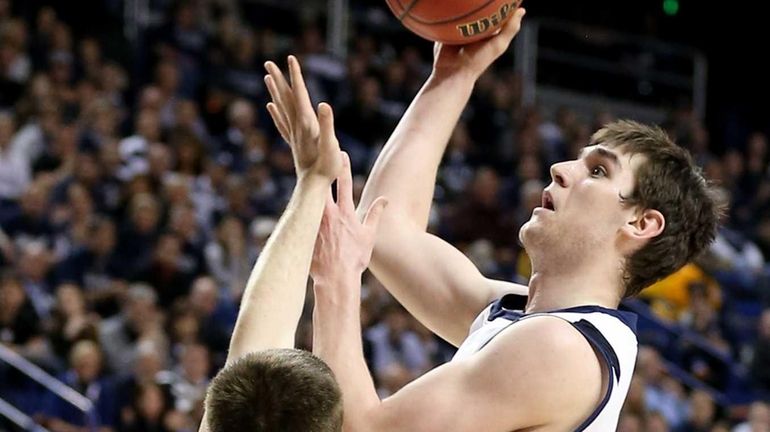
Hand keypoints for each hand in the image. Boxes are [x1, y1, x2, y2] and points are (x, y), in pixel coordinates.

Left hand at [264, 56, 341, 180]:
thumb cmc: (326, 168)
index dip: (296, 75)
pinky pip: (282, 123)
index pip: (300, 93)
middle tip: (268, 62)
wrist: (313, 188)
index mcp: (306, 123)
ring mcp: (293, 135)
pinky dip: (275, 112)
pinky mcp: (294, 143)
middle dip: (278, 79)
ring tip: (267, 77)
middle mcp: (297, 127)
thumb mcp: (331, 145)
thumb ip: (327, 125)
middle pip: (286, 98)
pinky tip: (270, 106)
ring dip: (275, 92)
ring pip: (281, 108)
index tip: (290, 58)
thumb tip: (323, 104)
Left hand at [311, 153, 387, 284]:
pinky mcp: (304, 230)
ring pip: (309, 196)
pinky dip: (298, 204)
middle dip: (321, 167)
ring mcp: (314, 221)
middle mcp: (328, 214)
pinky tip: (291, 196)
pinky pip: (300, 214)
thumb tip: (385, 200)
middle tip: (316, 151)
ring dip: (307, 182)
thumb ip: (375, 215)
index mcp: (345, 213)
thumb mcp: (369, 236)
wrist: (335, 278)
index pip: (344, 183)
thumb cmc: (354, 259)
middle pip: (323, 183)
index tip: (340, 151)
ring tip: (302, 167)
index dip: (342, 166)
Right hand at [432, 5, 525, 80]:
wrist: (452, 71)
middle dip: (479, 1)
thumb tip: (522, 10)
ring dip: (464, 2)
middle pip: (479, 10)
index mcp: (488, 32)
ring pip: (463, 11)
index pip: (496, 13)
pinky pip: (448, 16)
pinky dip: (449, 9)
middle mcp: (474, 29)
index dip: (499, 3)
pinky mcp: (446, 29)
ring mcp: (459, 29)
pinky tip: (450, 0)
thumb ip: (510, 29)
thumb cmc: (478, 60)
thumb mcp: (498, 44)